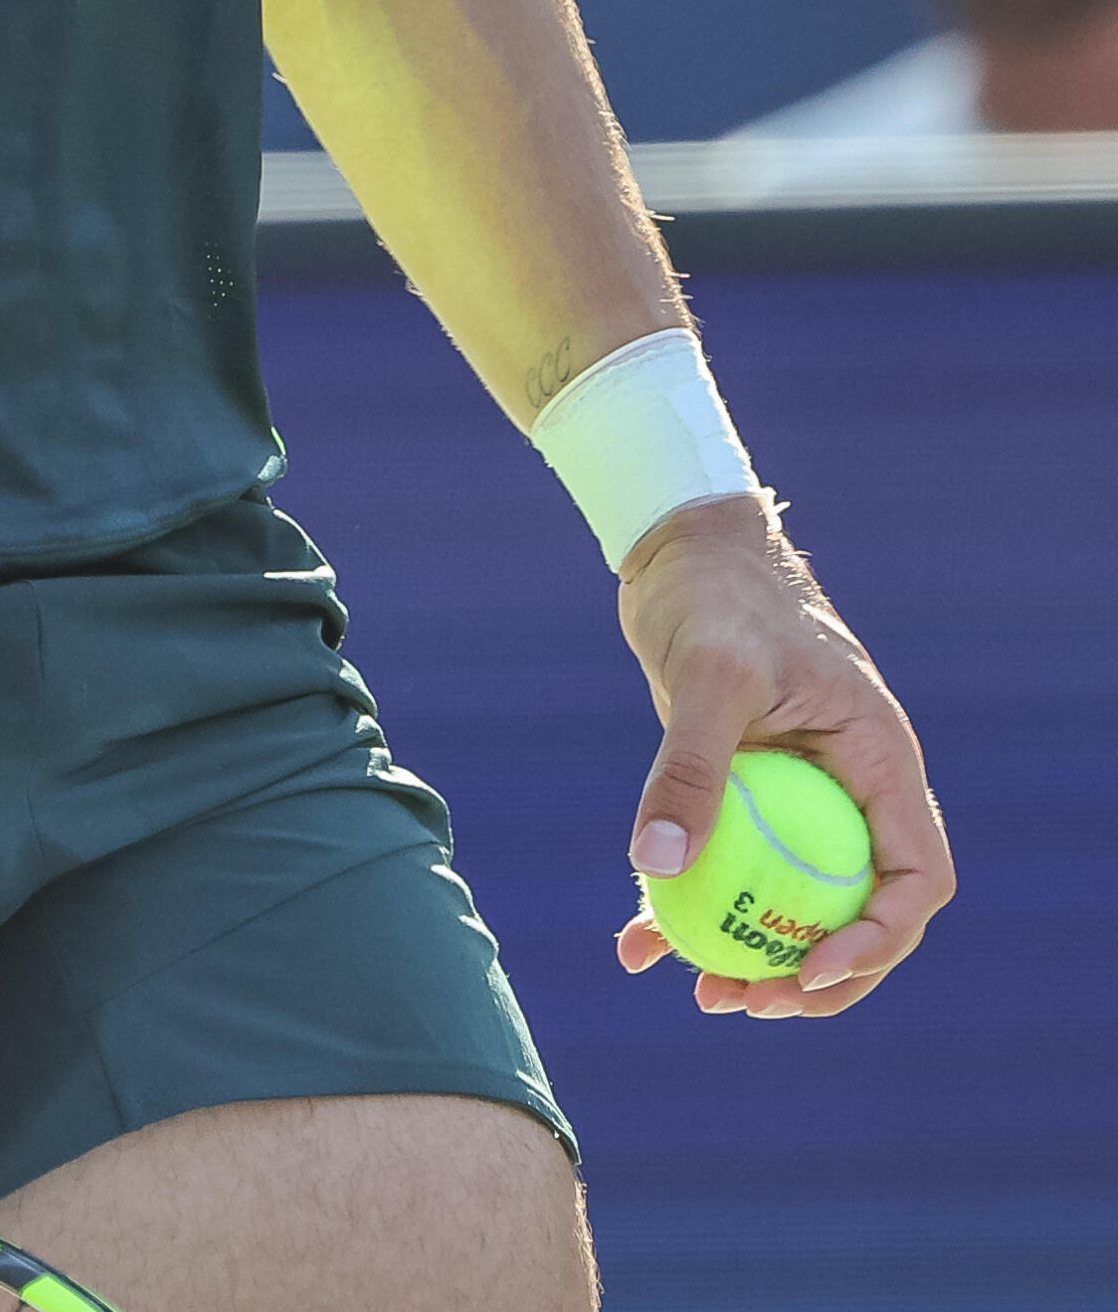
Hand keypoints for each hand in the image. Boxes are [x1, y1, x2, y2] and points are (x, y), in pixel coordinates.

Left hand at [612, 493, 952, 1019]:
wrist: (680, 548)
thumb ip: (689, 765)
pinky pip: (732, 866)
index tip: (812, 969)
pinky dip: (691, 906)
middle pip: (860, 907)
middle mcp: (851, 787)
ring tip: (704, 996)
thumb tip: (657, 866)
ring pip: (795, 899)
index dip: (879, 937)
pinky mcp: (746, 792)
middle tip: (751, 1003)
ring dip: (757, 955)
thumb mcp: (708, 675)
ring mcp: (801, 794)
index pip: (915, 875)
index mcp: (879, 760)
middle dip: (817, 972)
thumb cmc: (715, 594)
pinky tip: (637, 944)